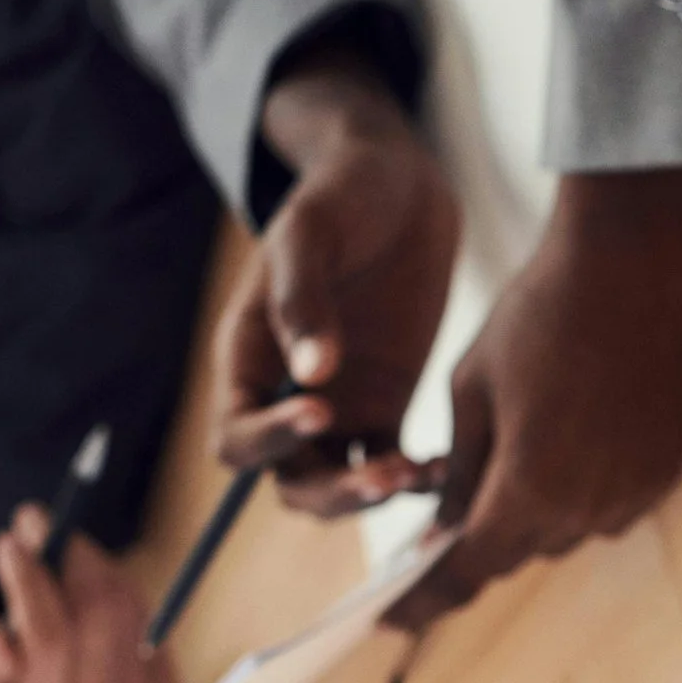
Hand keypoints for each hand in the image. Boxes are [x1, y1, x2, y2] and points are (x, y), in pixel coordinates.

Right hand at [0, 509, 170, 682]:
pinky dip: (118, 587)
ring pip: (126, 610)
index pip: (47, 640)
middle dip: (64, 557)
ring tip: (55, 545)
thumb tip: (1, 647)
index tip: (8, 541)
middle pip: (98, 618)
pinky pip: (150, 618)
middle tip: (34, 519)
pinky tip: (84, 584)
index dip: (30, 584)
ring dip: (91, 565)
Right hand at [216, 49, 458, 513]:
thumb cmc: (338, 197)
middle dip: (330, 495)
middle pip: (291, 481)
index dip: (269, 438)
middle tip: (380, 477)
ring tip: (415, 475)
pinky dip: (414, 480)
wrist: (395, 185)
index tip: (320, 410)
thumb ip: (302, 300)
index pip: (237, 434)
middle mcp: (287, 395)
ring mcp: (341, 407)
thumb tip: (310, 376)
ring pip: (341, 485)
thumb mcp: (311, 232)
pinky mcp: (388, 406)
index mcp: (247, 361)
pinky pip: (393, 464)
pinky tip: (444, 470)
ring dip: (372, 497)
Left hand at [386, 170, 681, 626]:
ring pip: (563, 531)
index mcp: (528, 489)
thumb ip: (456, 474)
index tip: (389, 622)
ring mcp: (634, 492)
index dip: (422, 602)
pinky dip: (575, 491)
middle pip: (516, 552)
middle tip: (441, 512)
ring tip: (514, 452)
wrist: (630, 263)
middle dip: (477, 536)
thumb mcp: (469, 393)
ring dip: (530, 511)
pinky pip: (606, 506)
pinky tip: (564, 437)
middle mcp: (587, 507)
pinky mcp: (665, 469)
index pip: (467, 571)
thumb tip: (440, 532)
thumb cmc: (537, 316)